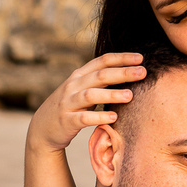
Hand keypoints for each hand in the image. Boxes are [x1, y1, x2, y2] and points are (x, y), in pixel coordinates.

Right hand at [26, 53, 144, 153]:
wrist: (43, 128)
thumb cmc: (71, 107)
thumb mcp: (83, 89)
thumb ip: (101, 80)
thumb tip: (130, 71)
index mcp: (80, 76)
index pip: (102, 61)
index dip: (121, 58)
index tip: (141, 58)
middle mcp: (73, 86)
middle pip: (100, 76)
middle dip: (122, 73)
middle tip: (142, 72)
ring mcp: (68, 103)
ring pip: (90, 95)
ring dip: (111, 94)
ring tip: (130, 96)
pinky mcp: (66, 121)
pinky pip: (83, 118)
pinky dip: (98, 117)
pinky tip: (113, 117)